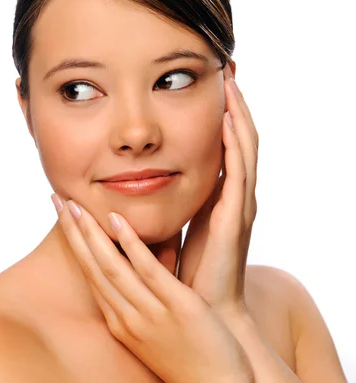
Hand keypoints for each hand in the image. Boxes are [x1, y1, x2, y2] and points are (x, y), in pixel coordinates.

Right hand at [52, 195, 252, 382]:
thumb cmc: (189, 361)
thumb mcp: (153, 333)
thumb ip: (141, 302)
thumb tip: (138, 271)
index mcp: (121, 322)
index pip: (91, 275)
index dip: (75, 244)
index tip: (64, 217)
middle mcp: (127, 317)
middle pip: (92, 267)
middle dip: (73, 231)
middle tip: (55, 199)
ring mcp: (149, 313)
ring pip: (111, 266)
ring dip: (90, 233)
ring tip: (74, 204)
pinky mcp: (177, 307)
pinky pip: (148, 271)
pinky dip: (130, 244)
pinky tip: (116, 220)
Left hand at [178, 64, 258, 321]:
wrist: (206, 315)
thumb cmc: (190, 276)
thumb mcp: (177, 233)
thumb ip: (169, 206)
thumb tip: (139, 187)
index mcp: (219, 199)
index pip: (224, 146)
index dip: (221, 115)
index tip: (211, 83)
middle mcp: (233, 197)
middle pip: (239, 139)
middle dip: (235, 103)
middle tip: (228, 67)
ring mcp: (237, 207)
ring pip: (245, 149)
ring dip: (239, 114)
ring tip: (231, 80)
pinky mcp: (234, 220)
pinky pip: (239, 175)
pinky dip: (235, 146)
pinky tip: (227, 120)